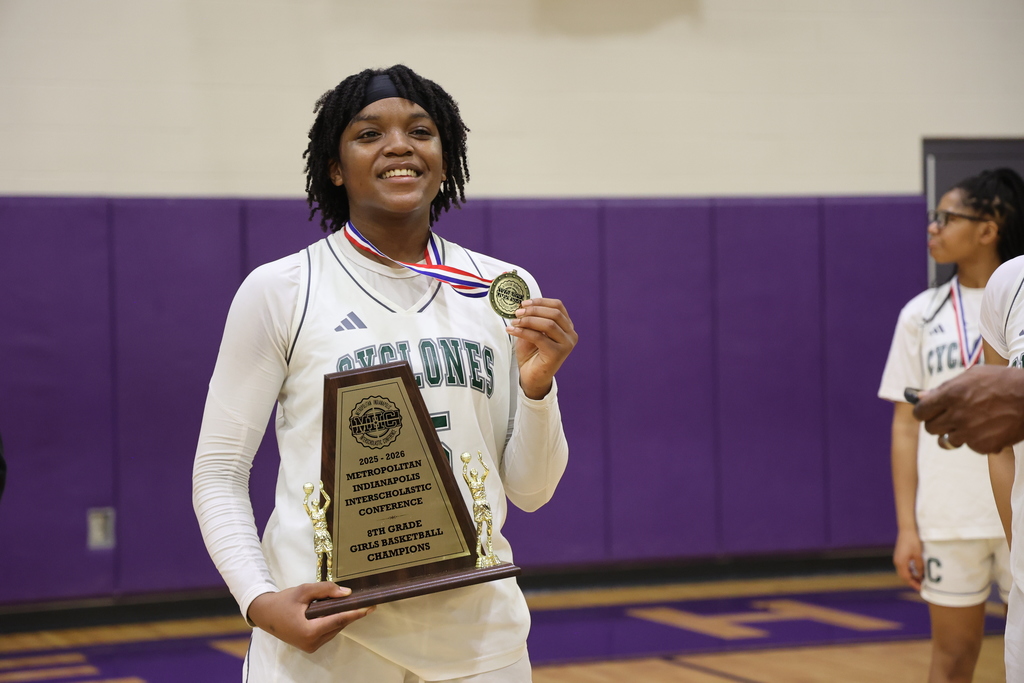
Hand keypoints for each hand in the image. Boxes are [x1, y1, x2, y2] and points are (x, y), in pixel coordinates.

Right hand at [247, 582, 374, 653]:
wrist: (265, 614)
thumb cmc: (283, 602)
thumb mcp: (303, 591)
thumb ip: (325, 590)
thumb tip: (347, 593)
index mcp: (309, 631)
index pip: (339, 620)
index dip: (356, 613)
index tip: (370, 607)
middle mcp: (312, 643)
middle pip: (338, 625)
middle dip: (350, 613)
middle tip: (363, 600)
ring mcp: (311, 646)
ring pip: (334, 630)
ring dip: (341, 617)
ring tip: (349, 604)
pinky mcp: (310, 646)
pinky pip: (328, 632)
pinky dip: (333, 622)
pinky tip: (336, 611)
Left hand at [507, 298, 577, 399]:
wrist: (532, 377)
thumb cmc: (533, 354)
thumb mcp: (533, 331)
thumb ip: (533, 319)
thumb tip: (523, 305)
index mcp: (567, 326)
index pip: (558, 306)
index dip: (541, 301)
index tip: (524, 303)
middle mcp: (570, 335)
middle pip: (554, 313)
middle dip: (534, 310)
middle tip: (517, 312)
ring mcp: (566, 345)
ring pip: (548, 324)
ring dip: (528, 320)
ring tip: (514, 321)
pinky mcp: (557, 354)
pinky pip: (539, 337)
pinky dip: (523, 332)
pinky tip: (512, 330)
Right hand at [893, 529, 923, 590]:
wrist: (906, 530)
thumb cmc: (912, 541)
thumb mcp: (918, 555)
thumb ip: (919, 567)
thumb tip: (920, 576)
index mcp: (900, 563)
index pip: (906, 577)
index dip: (913, 584)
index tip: (920, 588)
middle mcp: (897, 562)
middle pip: (903, 576)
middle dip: (911, 582)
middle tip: (921, 586)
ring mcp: (897, 559)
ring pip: (903, 572)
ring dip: (910, 577)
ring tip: (920, 580)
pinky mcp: (899, 556)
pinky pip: (903, 567)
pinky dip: (909, 572)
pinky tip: (915, 572)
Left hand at [913, 365, 1023, 452]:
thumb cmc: (1003, 382)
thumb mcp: (972, 376)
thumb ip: (944, 388)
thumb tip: (920, 396)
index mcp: (950, 395)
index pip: (921, 411)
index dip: (923, 413)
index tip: (926, 414)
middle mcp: (956, 415)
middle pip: (931, 428)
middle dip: (937, 424)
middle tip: (950, 419)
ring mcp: (969, 432)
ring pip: (949, 440)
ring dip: (958, 433)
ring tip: (974, 422)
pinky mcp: (982, 446)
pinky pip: (970, 446)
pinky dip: (977, 440)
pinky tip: (989, 428)